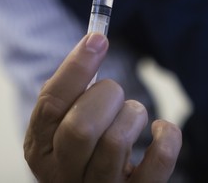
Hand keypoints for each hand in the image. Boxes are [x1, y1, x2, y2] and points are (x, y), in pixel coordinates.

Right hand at [24, 33, 181, 182]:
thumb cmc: (84, 147)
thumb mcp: (64, 122)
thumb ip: (72, 90)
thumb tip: (95, 41)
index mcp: (40, 150)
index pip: (51, 103)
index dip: (76, 67)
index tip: (98, 39)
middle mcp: (64, 176)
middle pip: (81, 127)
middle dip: (105, 96)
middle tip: (112, 93)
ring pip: (117, 141)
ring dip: (133, 114)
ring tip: (131, 115)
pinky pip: (158, 161)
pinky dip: (167, 136)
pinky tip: (159, 129)